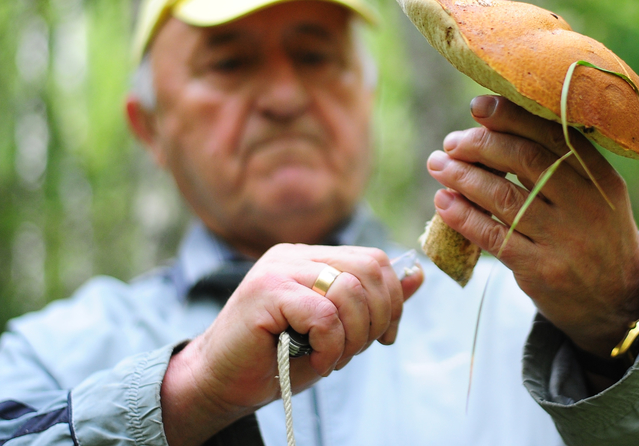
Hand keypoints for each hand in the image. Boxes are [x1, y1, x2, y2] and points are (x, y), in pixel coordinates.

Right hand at [160, 244, 422, 445]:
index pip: (373, 260)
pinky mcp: (266, 291)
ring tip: (334, 357)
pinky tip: (318, 362)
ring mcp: (279, 269)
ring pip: (349, 291)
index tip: (383, 336)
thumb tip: (418, 275)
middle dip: (379, 317)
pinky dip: (331, 346)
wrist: (220, 383)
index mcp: (311, 258)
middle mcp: (295, 256)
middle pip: (369, 269)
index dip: (392, 300)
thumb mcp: (337, 330)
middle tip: (358, 349)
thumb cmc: (276, 358)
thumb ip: (374, 301)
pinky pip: (324, 314)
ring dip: (353, 337)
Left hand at [426, 95, 638, 357]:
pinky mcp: (542, 269)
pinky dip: (463, 217)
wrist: (617, 302)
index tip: (478, 107)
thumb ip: (558, 164)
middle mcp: (587, 204)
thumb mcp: (595, 196)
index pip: (553, 135)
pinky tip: (442, 202)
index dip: (511, 117)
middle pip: (525, 160)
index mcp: (601, 177)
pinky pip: (494, 236)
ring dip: (463, 177)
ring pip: (504, 197)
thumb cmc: (592, 235)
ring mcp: (565, 239)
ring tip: (438, 165)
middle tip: (451, 143)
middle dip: (481, 145)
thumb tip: (491, 128)